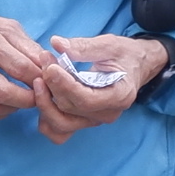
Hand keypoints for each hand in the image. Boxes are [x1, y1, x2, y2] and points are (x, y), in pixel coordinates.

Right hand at [0, 7, 49, 124]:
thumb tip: (49, 68)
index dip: (39, 78)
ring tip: (22, 98)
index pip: (19, 67)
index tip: (48, 80)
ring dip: (14, 108)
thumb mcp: (7, 27)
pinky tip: (5, 103)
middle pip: (3, 93)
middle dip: (28, 99)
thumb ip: (29, 47)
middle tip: (39, 95)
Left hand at [31, 33, 160, 142]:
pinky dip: (46, 118)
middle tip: (44, 60)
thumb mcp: (109, 45)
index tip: (51, 66)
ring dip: (45, 103)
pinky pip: (59, 132)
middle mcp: (108, 114)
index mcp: (120, 96)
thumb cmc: (124, 55)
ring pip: (61, 124)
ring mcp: (95, 121)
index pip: (86, 99)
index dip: (64, 85)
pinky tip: (43, 96)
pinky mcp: (83, 122)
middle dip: (52, 85)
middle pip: (70, 109)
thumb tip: (56, 43)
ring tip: (40, 79)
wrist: (134, 67)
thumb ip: (83, 46)